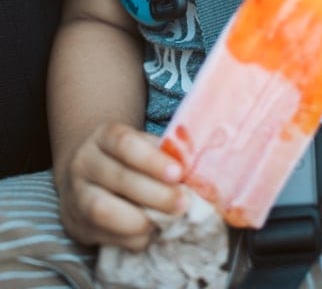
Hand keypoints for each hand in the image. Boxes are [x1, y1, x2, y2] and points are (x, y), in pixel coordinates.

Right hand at [55, 122, 185, 249]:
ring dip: (140, 220)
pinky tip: (151, 232)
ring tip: (166, 221)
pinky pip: (105, 236)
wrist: (84, 173)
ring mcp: (76, 196)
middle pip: (117, 178)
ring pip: (102, 210)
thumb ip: (162, 153)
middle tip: (182, 203)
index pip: (125, 143)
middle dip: (155, 194)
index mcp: (103, 137)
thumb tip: (192, 171)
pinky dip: (133, 238)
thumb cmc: (125, 157)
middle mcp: (84, 164)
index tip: (178, 173)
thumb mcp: (140, 144)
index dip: (152, 160)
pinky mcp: (77, 225)